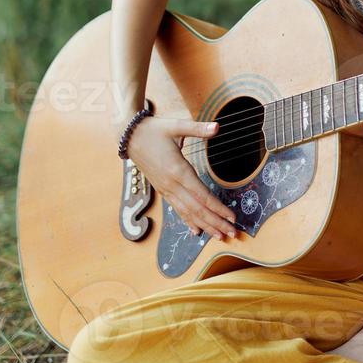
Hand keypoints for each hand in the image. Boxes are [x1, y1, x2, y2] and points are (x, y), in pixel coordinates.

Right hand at [126, 116, 237, 239]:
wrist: (129, 137)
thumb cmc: (154, 130)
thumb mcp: (176, 126)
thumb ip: (198, 128)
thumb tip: (217, 126)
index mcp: (178, 170)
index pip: (202, 195)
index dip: (218, 208)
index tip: (232, 217)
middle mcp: (172, 184)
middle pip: (197, 209)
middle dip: (216, 222)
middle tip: (232, 233)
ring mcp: (166, 189)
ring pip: (187, 212)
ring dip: (205, 225)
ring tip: (219, 236)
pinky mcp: (162, 190)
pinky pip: (177, 209)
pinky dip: (188, 220)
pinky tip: (197, 230)